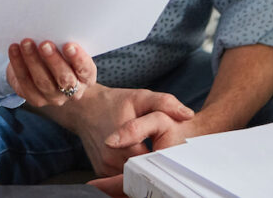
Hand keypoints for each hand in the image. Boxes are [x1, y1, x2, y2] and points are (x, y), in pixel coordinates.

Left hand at [6, 39, 95, 105]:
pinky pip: (25, 82)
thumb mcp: (67, 49)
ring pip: (43, 81)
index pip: (86, 70)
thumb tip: (55, 28)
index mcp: (86, 77)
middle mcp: (73, 91)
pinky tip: (14, 49)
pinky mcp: (35, 99)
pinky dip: (18, 64)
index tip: (69, 45)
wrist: (45, 71)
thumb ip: (65, 43)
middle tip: (45, 44)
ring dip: (33, 60)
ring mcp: (53, 98)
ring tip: (26, 43)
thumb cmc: (61, 54)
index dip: (78, 59)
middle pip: (64, 78)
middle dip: (53, 60)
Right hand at [84, 110, 199, 196]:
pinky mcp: (101, 172)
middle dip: (154, 164)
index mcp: (126, 144)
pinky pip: (120, 175)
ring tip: (147, 151)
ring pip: (132, 175)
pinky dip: (129, 168)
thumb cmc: (113, 102)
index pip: (154, 162)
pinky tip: (134, 156)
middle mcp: (113, 160)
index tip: (171, 150)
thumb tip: (187, 114)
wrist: (84, 108)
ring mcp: (105, 168)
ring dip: (141, 167)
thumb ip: (165, 103)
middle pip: (143, 171)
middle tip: (160, 152)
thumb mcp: (141, 97)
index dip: (165, 157)